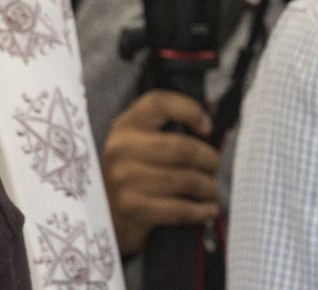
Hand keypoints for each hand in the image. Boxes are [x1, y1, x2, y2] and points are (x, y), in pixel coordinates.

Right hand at [101, 90, 220, 254]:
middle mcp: (122, 149)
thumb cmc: (129, 175)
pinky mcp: (133, 207)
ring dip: (209, 188)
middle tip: (214, 167)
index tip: (207, 127)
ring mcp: (125, 179)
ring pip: (187, 180)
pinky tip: (208, 209)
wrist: (102, 215)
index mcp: (125, 126)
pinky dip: (201, 210)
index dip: (189, 110)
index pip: (159, 103)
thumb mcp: (136, 144)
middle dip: (210, 160)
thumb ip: (164, 131)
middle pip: (183, 147)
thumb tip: (208, 125)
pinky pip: (181, 209)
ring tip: (211, 190)